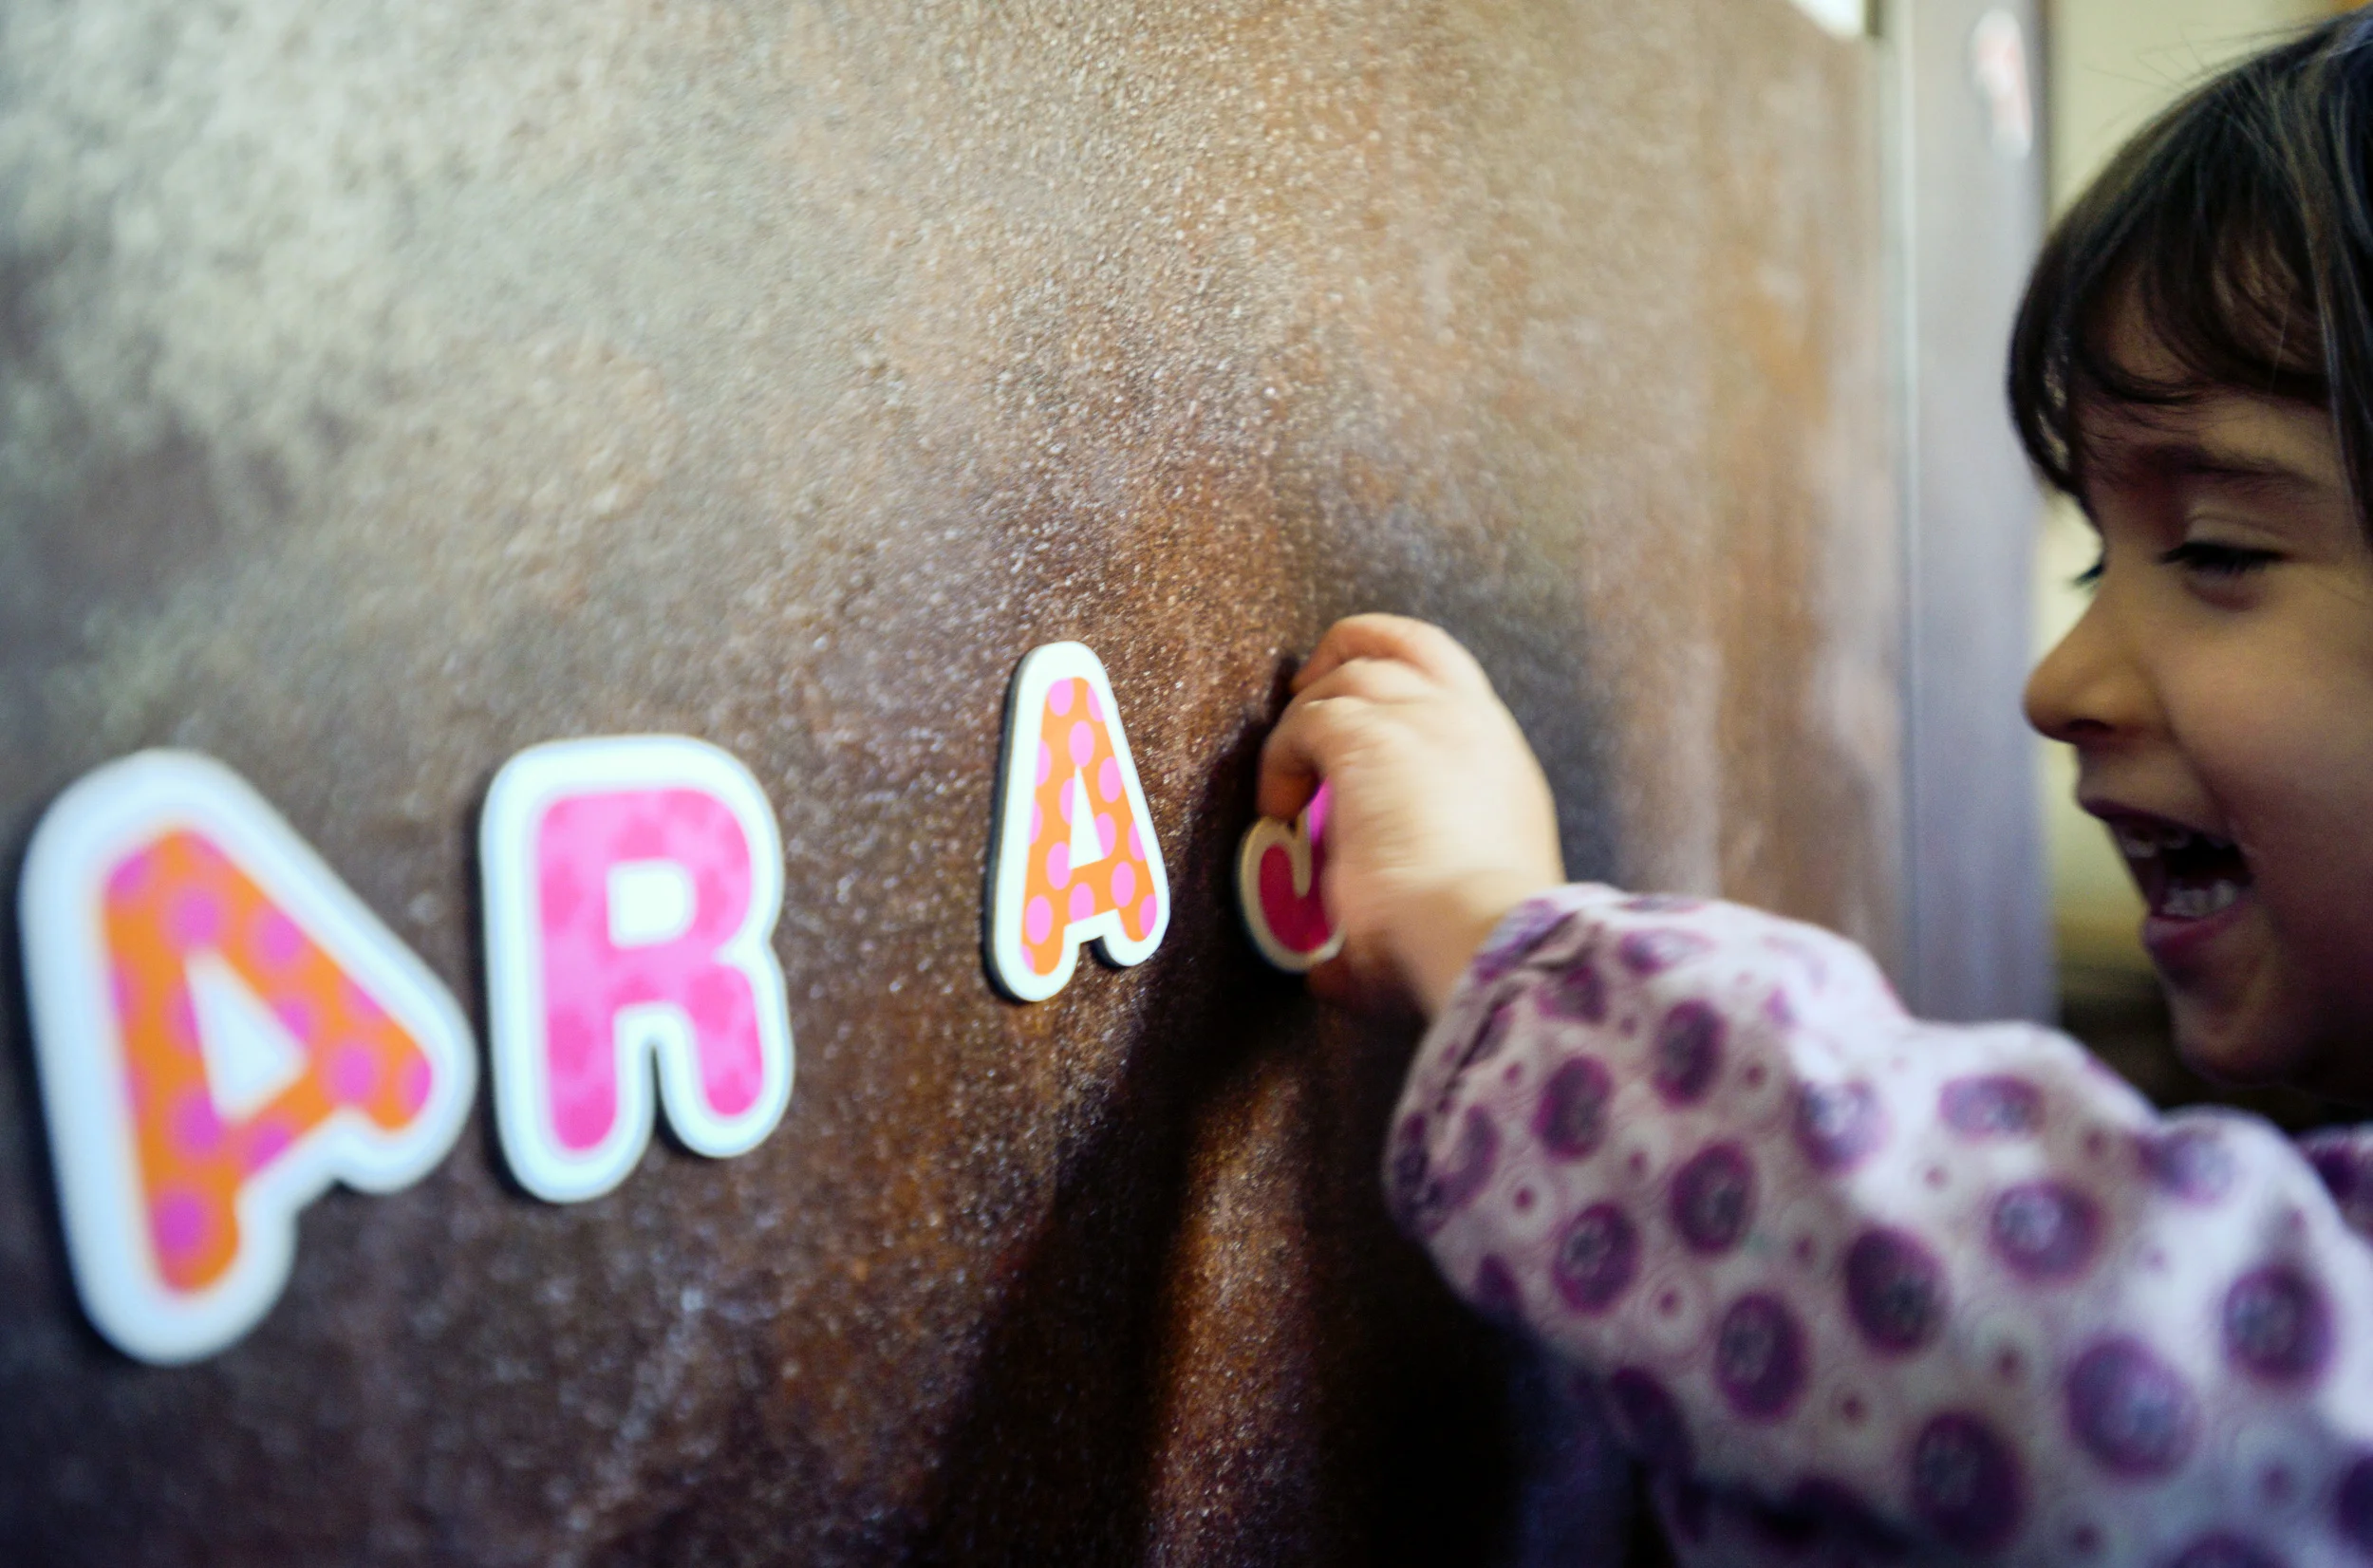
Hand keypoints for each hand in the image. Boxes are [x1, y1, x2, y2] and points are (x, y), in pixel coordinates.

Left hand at [1258, 614, 1563, 1017]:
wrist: (1483, 936)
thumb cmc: (1470, 944)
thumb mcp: (1448, 913)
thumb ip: (1392, 924)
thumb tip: (1328, 976)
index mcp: (1500, 765)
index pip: (1451, 691)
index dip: (1398, 695)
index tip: (1358, 730)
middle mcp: (1472, 725)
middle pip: (1410, 642)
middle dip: (1350, 652)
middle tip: (1305, 697)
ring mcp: (1423, 720)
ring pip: (1353, 669)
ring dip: (1310, 713)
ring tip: (1286, 774)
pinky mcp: (1367, 736)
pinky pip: (1306, 720)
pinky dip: (1282, 756)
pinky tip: (1278, 806)